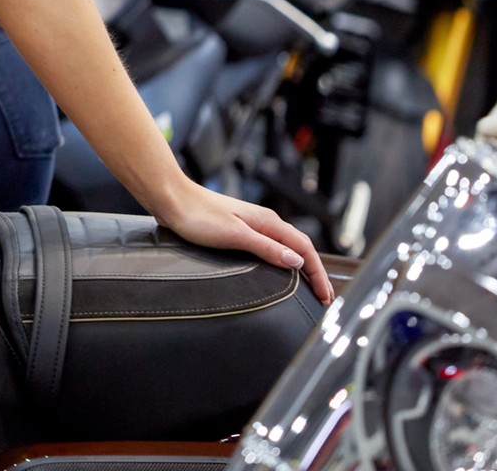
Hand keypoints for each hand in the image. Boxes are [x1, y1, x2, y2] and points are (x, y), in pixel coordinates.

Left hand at [152, 180, 334, 305]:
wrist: (170, 198)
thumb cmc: (198, 215)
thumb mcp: (235, 235)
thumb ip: (266, 248)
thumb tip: (297, 262)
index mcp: (268, 222)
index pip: (304, 248)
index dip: (318, 273)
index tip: (326, 295)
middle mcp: (263, 221)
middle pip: (299, 247)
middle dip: (314, 272)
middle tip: (323, 296)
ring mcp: (250, 225)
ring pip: (284, 246)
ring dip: (299, 266)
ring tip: (307, 287)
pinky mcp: (236, 229)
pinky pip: (268, 246)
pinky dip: (281, 260)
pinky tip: (276, 270)